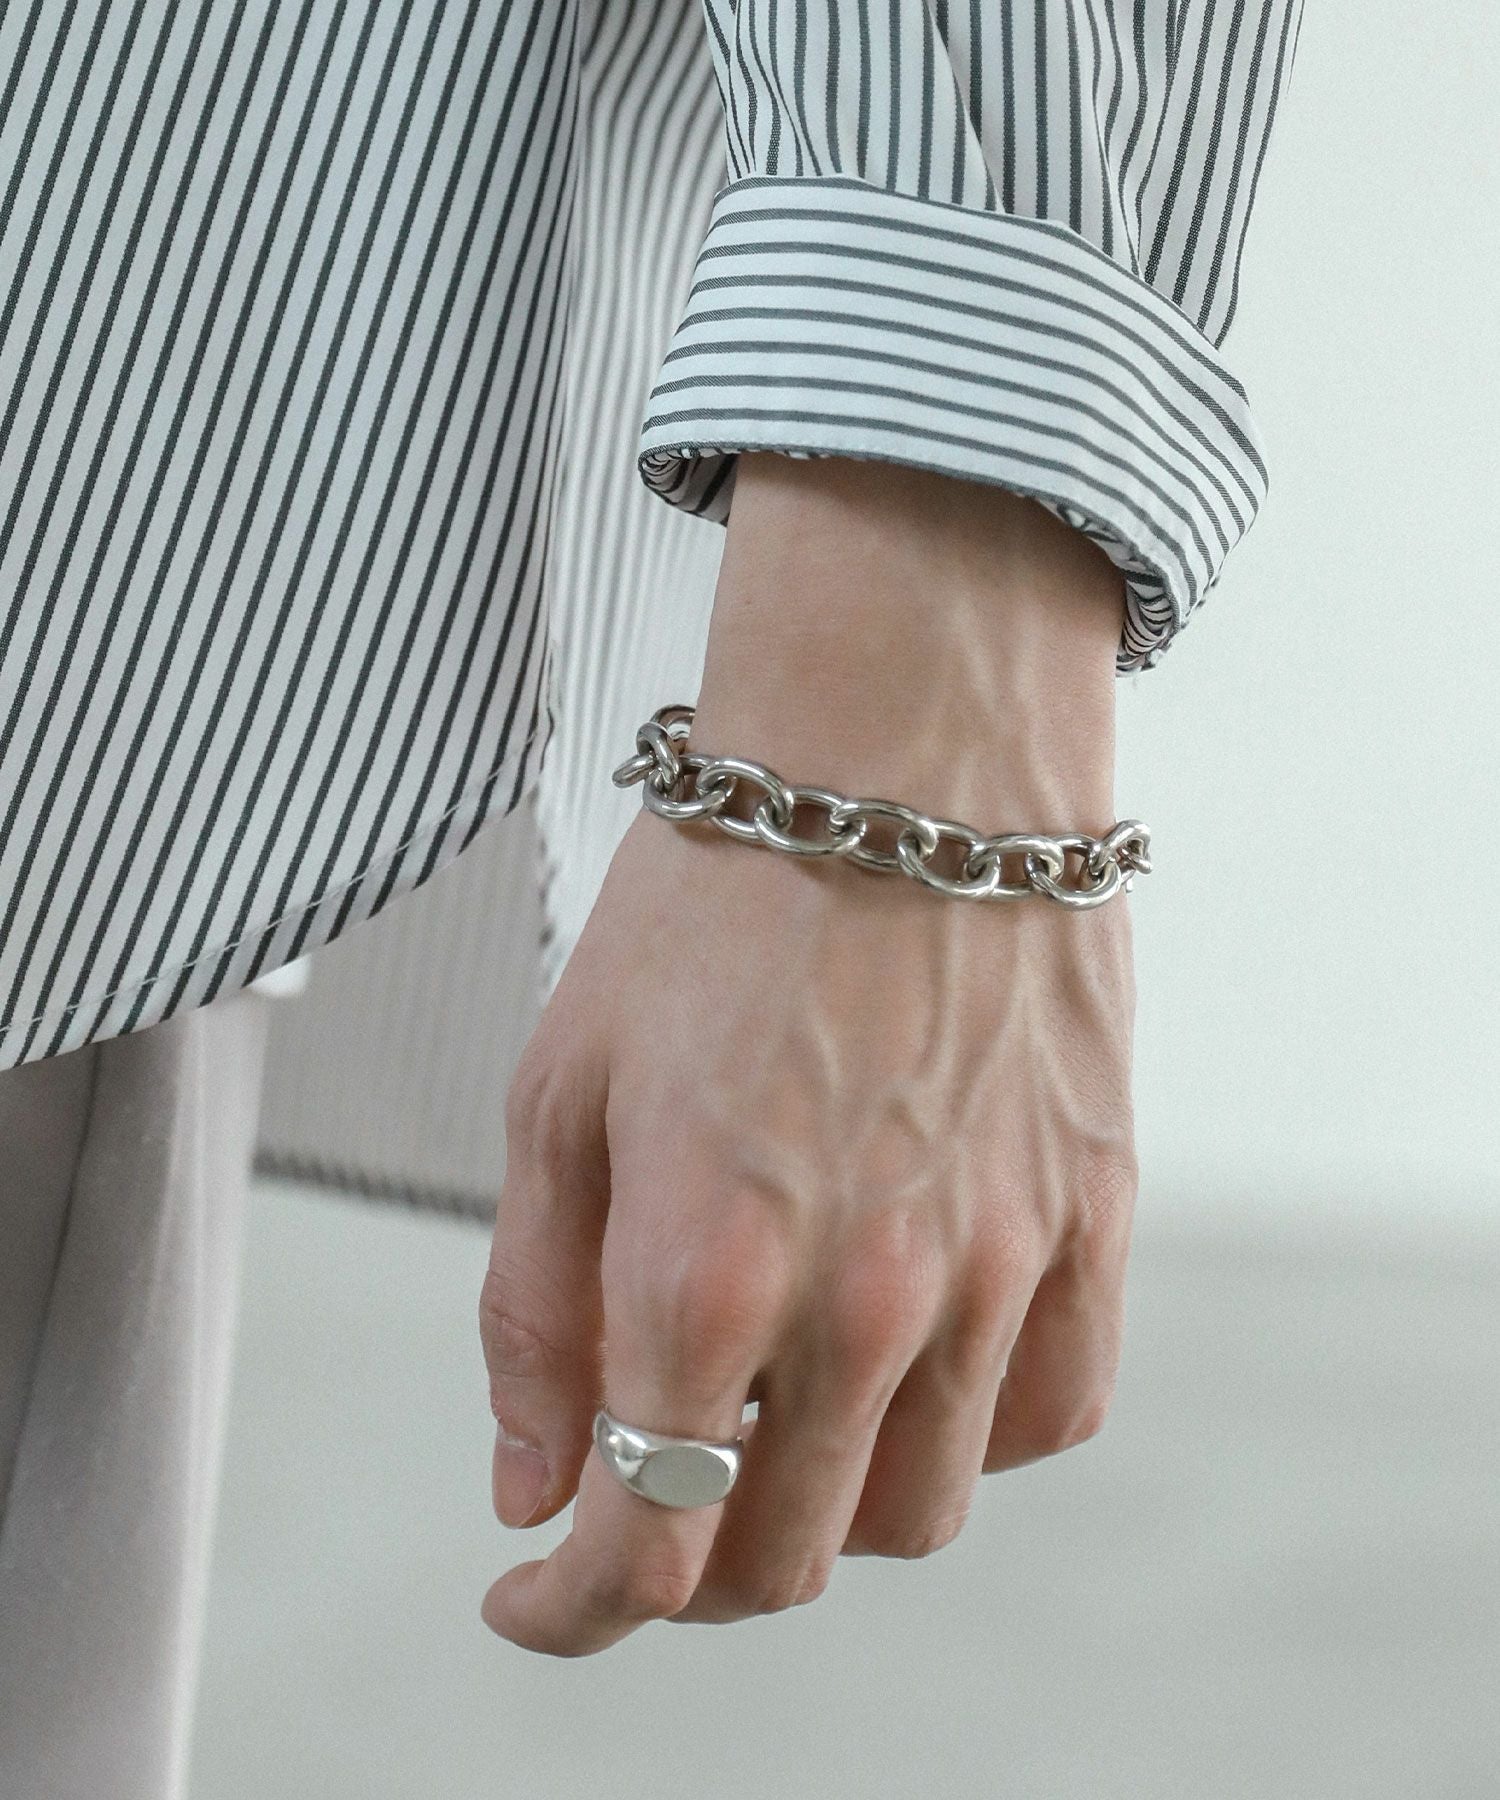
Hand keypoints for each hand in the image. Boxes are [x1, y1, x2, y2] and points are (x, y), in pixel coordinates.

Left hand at [479, 455, 1138, 1656]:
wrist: (899, 752)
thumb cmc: (712, 899)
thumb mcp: (561, 1090)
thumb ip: (533, 1312)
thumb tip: (534, 1488)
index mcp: (705, 1261)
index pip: (644, 1544)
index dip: (574, 1611)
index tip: (539, 1598)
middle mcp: (865, 1291)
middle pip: (783, 1557)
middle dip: (689, 1562)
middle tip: (655, 1483)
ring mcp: (999, 1259)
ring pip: (921, 1511)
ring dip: (829, 1502)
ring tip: (782, 1401)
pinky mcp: (1089, 1213)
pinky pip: (1052, 1412)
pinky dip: (971, 1434)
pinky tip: (914, 1359)